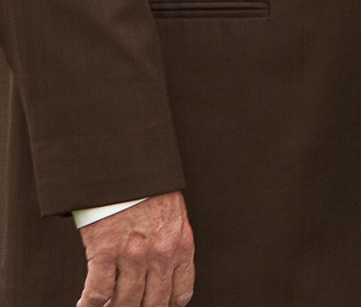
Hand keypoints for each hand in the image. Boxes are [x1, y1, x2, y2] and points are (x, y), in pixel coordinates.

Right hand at [77, 192, 193, 306]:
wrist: (128, 164)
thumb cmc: (148, 187)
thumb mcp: (173, 215)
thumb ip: (171, 243)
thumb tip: (159, 272)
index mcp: (181, 244)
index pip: (180, 294)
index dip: (165, 306)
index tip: (154, 306)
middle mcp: (161, 254)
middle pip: (152, 304)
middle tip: (126, 306)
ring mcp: (133, 254)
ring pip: (124, 303)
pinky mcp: (106, 251)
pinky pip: (97, 293)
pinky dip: (88, 305)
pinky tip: (84, 305)